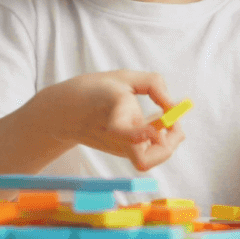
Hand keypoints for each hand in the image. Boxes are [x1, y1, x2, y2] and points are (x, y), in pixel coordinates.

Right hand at [49, 69, 185, 171]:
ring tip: (164, 117)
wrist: (65, 111)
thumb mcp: (124, 77)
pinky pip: (146, 151)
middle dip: (168, 145)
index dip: (144, 133)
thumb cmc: (96, 90)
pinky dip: (158, 138)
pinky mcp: (121, 152)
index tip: (159, 124)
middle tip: (174, 122)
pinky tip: (153, 121)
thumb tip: (173, 106)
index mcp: (113, 115)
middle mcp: (116, 139)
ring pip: (148, 159)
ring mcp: (119, 149)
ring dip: (166, 141)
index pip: (126, 134)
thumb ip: (154, 85)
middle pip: (144, 161)